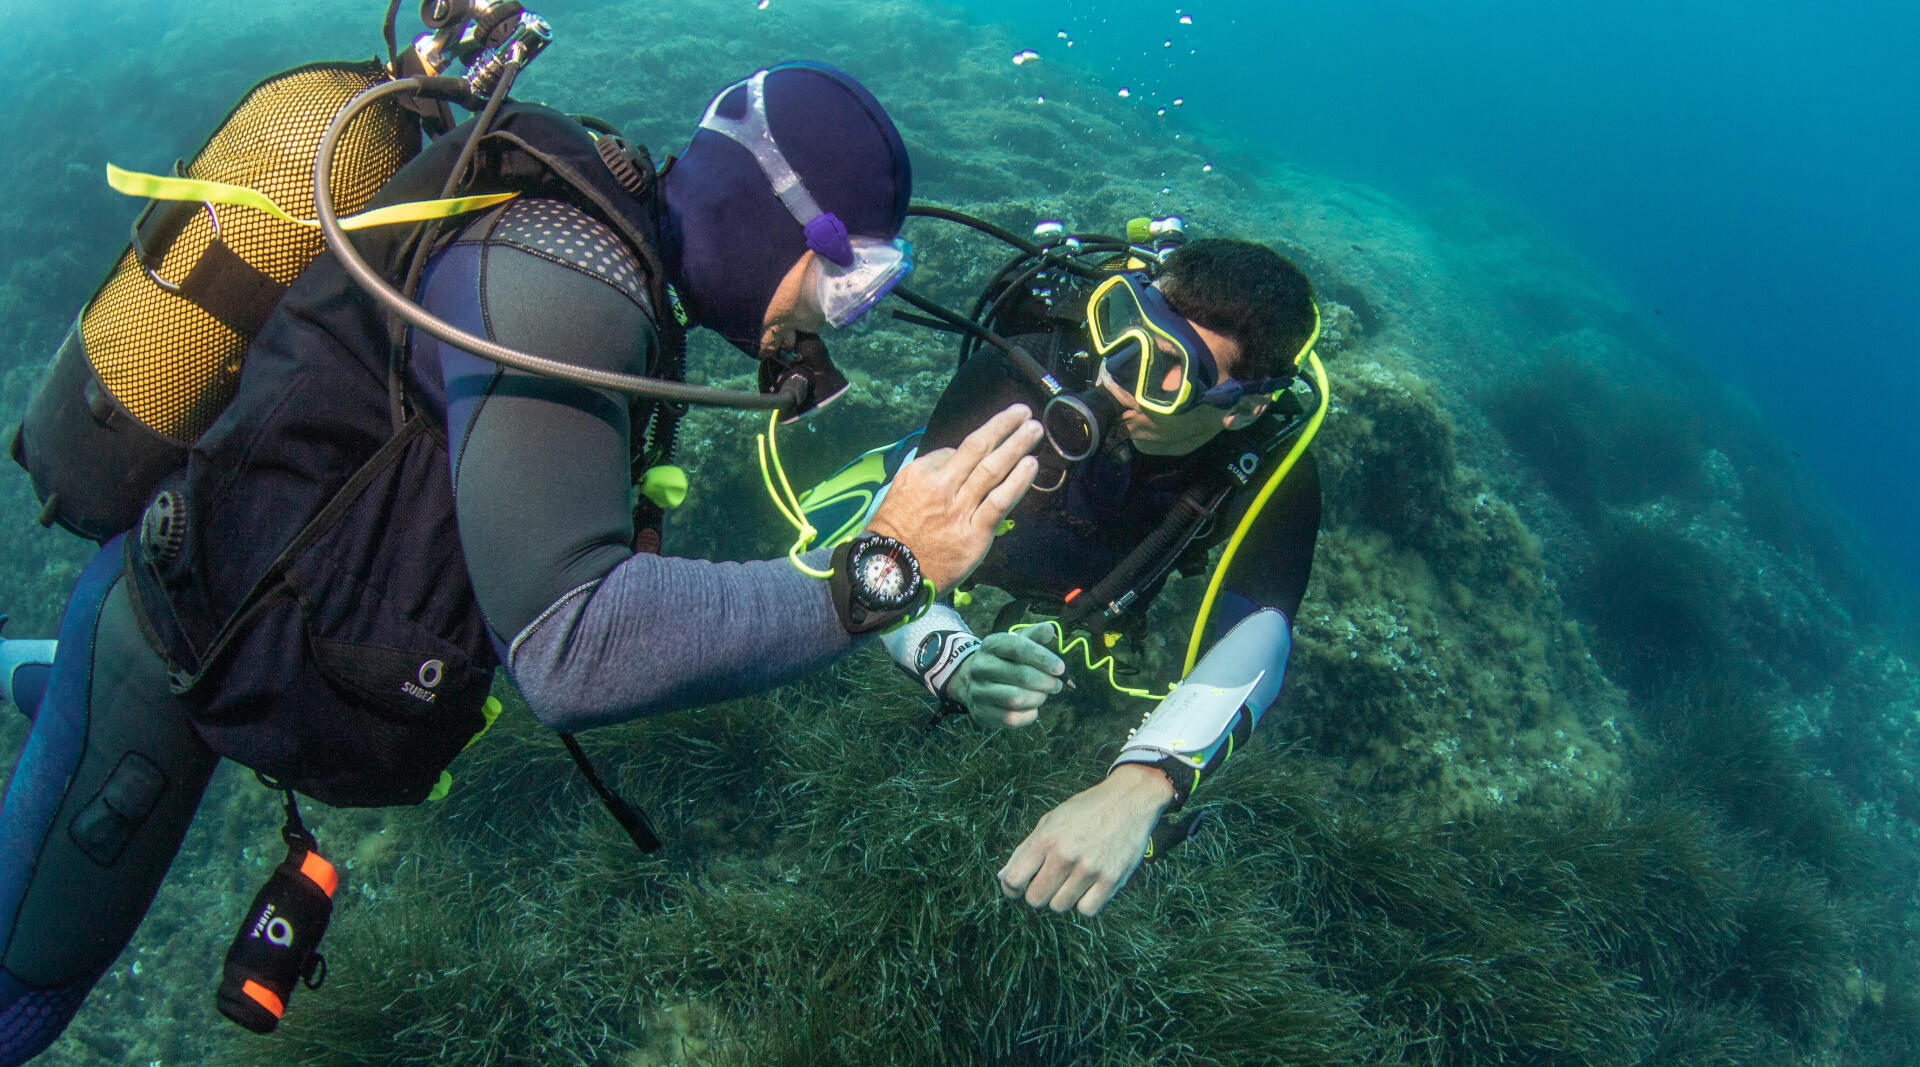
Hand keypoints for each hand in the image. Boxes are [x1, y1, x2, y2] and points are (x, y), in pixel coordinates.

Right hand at [866, 405, 1040, 590]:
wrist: (891, 573)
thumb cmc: (894, 535)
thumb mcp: (899, 493)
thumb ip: (928, 475)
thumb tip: (953, 461)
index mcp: (920, 474)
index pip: (953, 452)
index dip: (973, 449)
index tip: (987, 447)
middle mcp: (941, 486)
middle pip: (978, 447)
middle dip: (1003, 426)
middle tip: (1023, 412)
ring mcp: (959, 509)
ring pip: (993, 469)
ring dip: (1016, 445)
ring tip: (1034, 429)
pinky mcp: (974, 533)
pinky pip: (1000, 501)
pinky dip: (1017, 481)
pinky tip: (1031, 465)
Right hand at [949, 629, 1066, 727]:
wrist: (973, 681)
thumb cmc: (1005, 660)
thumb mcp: (1017, 643)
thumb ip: (1035, 635)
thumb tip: (1050, 630)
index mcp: (991, 645)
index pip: (1018, 648)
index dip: (1043, 658)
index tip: (1060, 668)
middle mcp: (980, 667)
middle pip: (1021, 676)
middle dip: (1046, 682)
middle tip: (1057, 684)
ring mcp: (978, 691)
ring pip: (1016, 699)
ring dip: (1038, 698)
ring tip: (1043, 695)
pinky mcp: (981, 712)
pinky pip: (1011, 719)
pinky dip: (1028, 715)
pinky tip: (1032, 708)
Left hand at [997, 763, 1175, 915]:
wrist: (1130, 800)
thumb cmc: (1086, 811)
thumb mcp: (1050, 821)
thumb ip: (1025, 850)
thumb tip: (1002, 879)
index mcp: (1046, 838)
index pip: (1013, 879)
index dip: (1012, 888)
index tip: (1019, 886)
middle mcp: (1065, 855)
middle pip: (1035, 899)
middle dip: (1038, 893)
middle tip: (1050, 880)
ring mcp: (1089, 869)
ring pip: (1059, 907)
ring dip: (1062, 897)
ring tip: (1072, 879)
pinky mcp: (1111, 880)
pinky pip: (1086, 910)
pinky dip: (1085, 902)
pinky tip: (1089, 886)